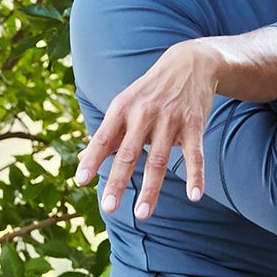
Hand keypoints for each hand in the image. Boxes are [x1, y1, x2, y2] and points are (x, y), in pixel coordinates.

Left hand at [71, 40, 219, 217]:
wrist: (190, 63)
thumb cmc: (151, 90)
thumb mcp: (125, 104)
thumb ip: (109, 134)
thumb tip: (83, 160)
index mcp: (123, 108)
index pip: (104, 138)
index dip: (92, 159)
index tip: (81, 180)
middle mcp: (144, 114)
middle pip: (129, 153)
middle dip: (118, 181)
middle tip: (109, 207)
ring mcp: (170, 120)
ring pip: (159, 160)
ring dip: (151, 189)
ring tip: (143, 213)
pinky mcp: (194, 125)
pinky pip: (195, 155)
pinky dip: (196, 176)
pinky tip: (195, 196)